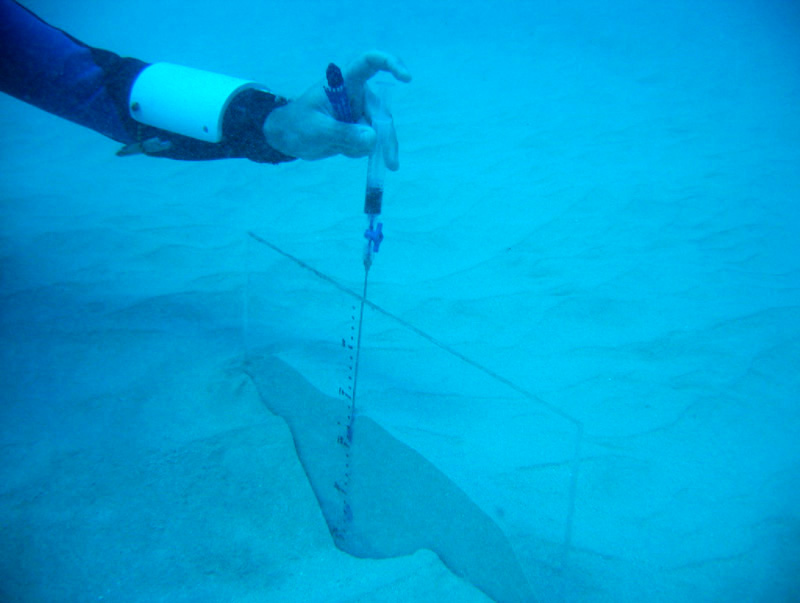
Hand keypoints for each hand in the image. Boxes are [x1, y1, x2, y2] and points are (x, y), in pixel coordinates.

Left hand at [262, 50, 411, 168]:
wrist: (288, 138)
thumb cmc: (296, 125)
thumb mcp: (316, 130)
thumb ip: (342, 133)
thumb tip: (373, 139)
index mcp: (343, 81)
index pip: (369, 62)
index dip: (390, 63)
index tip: (406, 78)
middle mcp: (356, 93)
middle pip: (381, 112)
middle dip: (386, 137)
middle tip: (390, 162)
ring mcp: (359, 111)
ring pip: (378, 131)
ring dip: (367, 147)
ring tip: (342, 151)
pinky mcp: (359, 127)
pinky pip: (370, 142)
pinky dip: (359, 150)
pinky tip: (343, 150)